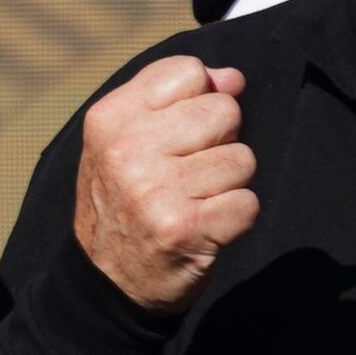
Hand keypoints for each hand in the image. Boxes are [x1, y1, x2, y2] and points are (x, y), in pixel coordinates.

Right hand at [72, 57, 257, 312]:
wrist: (106, 281)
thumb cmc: (124, 201)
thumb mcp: (125, 140)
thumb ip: (173, 100)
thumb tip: (233, 78)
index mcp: (109, 119)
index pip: (187, 72)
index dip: (197, 99)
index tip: (179, 131)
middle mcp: (127, 151)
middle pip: (224, 111)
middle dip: (219, 141)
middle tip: (188, 172)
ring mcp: (156, 191)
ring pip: (242, 159)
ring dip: (228, 184)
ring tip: (194, 201)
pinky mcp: (186, 229)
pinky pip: (248, 203)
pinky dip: (235, 218)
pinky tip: (205, 226)